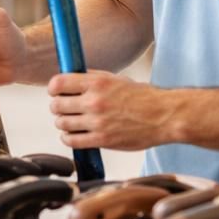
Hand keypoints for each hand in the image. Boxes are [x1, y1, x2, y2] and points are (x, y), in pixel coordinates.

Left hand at [47, 70, 178, 151]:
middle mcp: (94, 101)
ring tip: (70, 122)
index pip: (58, 84)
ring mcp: (97, 122)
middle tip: (63, 108)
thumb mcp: (116, 79)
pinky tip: (74, 135)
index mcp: (97, 83)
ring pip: (62, 123)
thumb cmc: (143, 98)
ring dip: (63, 123)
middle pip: (57, 105)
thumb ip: (92, 78)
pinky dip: (68, 138)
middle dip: (58, 107)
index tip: (56, 92)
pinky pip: (72, 141)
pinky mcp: (102, 140)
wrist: (164, 116)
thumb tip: (71, 78)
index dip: (53, 89)